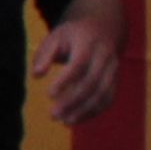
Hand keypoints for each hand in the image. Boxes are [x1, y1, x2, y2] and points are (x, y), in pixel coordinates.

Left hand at [34, 0, 125, 125]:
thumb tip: (36, 75)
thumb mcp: (56, 36)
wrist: (103, 27)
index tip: (49, 95)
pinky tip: (74, 120)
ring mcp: (113, 69)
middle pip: (92, 83)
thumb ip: (44, 54)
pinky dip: (92, 112)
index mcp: (88, 43)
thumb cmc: (73, 35)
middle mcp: (104, 56)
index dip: (65, 81)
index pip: (78, 65)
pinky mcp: (114, 80)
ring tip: (63, 122)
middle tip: (52, 114)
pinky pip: (107, 99)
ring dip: (83, 111)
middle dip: (73, 101)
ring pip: (102, 94)